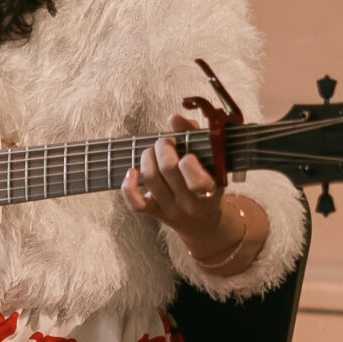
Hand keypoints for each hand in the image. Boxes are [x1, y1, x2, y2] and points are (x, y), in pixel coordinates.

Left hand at [123, 110, 248, 263]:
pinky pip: (135, 203)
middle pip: (168, 169)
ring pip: (150, 178)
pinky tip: (132, 172)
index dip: (188, 161)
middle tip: (166, 142)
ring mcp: (170, 208)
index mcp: (209, 189)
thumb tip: (174, 118)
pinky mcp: (154, 212)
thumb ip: (196, 136)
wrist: (203, 223)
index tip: (187, 152)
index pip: (197, 179)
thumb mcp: (213, 163)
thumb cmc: (208, 185)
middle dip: (163, 147)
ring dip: (147, 157)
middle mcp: (189, 202)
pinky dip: (128, 186)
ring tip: (153, 152)